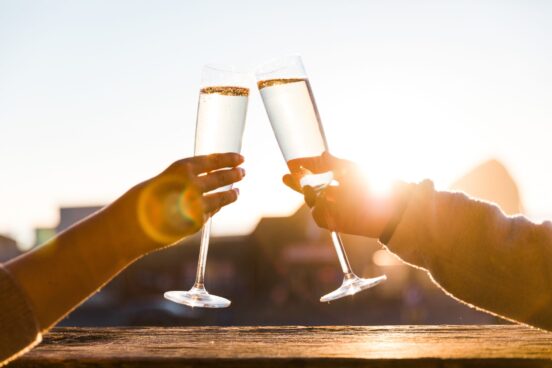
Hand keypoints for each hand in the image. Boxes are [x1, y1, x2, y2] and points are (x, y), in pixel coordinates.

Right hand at [115, 153, 244, 256]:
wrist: (131, 227)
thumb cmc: (142, 200)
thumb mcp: (163, 182)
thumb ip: (184, 181)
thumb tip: (206, 181)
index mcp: (182, 168)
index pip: (212, 160)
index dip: (228, 158)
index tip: (240, 157)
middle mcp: (192, 184)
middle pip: (221, 177)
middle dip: (234, 174)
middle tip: (243, 172)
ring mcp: (196, 205)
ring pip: (222, 197)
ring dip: (232, 194)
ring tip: (237, 191)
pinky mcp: (197, 223)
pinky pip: (211, 213)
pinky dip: (215, 208)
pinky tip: (218, 206)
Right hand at [283, 152, 396, 238]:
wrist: (390, 209)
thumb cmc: (375, 187)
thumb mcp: (353, 171)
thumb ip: (336, 165)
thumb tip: (322, 154)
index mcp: (338, 178)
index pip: (315, 171)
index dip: (303, 167)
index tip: (291, 163)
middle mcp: (333, 193)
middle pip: (308, 187)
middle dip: (296, 182)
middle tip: (287, 177)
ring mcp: (332, 208)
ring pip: (310, 202)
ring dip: (308, 196)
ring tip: (311, 190)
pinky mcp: (334, 223)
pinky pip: (318, 217)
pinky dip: (318, 210)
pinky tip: (323, 204)